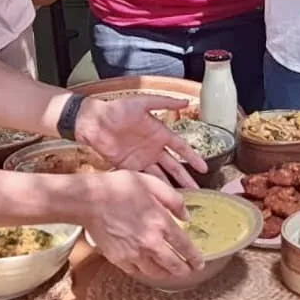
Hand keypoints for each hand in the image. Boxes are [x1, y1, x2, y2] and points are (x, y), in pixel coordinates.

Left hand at [74, 95, 205, 187]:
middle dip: (185, 177)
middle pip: (174, 166)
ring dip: (170, 186)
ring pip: (161, 175)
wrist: (94, 122)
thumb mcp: (143, 103)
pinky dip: (153, 187)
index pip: (181, 148)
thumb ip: (164, 103)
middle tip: (197, 191)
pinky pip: (144, 178)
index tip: (204, 169)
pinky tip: (160, 198)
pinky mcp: (129, 167)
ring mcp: (142, 159)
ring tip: (181, 199)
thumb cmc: (118, 109)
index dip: (193, 157)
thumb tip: (187, 101)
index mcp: (159, 133)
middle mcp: (154, 148)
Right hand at [81, 171, 205, 280]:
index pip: (184, 246)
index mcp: (161, 222)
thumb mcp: (151, 183)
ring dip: (167, 274)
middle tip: (189, 271)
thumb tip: (187, 216)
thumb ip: (173, 200)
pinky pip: (138, 272)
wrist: (91, 200)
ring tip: (172, 272)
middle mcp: (150, 242)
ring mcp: (134, 253)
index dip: (194, 257)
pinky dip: (147, 272)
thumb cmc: (120, 187)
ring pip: (156, 272)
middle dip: (184, 270)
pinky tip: (149, 267)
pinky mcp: (120, 259)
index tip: (199, 262)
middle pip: (173, 265)